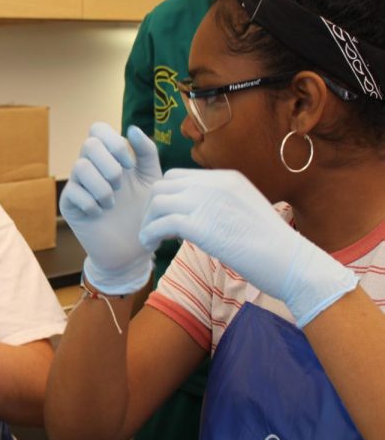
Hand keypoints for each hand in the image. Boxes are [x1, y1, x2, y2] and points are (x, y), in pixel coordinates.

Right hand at [59, 123, 160, 293]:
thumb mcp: (152, 179)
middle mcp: (91, 168)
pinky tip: (100, 214)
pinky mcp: (69, 205)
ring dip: (102, 186)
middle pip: (89, 144)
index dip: (114, 142)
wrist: (135, 250)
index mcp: (109, 157)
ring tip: (112, 204)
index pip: (98, 129)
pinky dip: (91, 203)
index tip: (130, 164)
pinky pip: (73, 192)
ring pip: (80, 166)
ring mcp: (78, 185)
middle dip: (110, 164)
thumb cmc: (144, 213)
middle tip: (120, 185)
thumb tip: (131, 128)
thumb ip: (146, 152)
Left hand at [139, 169, 357, 326]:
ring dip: (148, 222)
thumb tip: (195, 211)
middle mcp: (215, 184)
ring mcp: (208, 203)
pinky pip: (162, 224)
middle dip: (151, 207)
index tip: (163, 217)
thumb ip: (220, 202)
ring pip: (158, 203)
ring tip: (149, 239)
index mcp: (226, 178)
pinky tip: (151, 245)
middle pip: (163, 186)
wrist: (292, 263)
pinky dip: (151, 234)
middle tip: (152, 228)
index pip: (178, 176)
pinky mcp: (203, 227)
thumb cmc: (272, 245)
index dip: (165, 196)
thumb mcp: (245, 209)